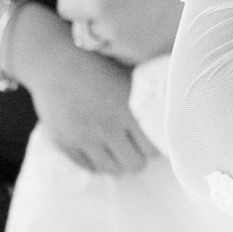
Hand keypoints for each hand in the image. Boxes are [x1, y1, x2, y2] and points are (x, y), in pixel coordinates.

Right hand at [14, 6, 152, 175]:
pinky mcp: (64, 143)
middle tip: (134, 145)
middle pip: (135, 164)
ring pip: (112, 169)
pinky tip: (98, 146)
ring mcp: (84, 137)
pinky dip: (96, 161)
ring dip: (117, 161)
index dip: (155, 145)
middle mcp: (107, 126)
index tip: (152, 139)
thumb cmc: (97, 65)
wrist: (54, 61)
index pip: (153, 148)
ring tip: (116, 146)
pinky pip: (88, 167)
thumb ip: (149, 96)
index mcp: (128, 108)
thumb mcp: (129, 75)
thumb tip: (178, 110)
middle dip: (138, 156)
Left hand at [56, 0, 184, 67]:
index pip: (66, 7)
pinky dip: (123, 37)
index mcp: (102, 6)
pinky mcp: (149, 58)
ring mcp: (131, 50)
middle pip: (81, 27)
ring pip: (101, 42)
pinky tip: (142, 19)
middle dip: (87, 8)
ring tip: (126, 3)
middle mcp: (111, 34)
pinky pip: (123, 51)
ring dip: (104, 25)